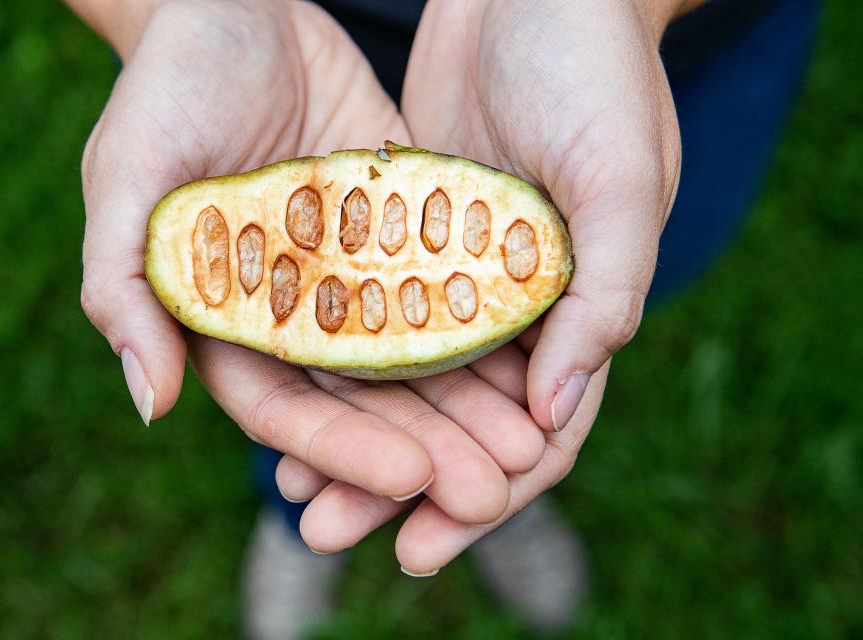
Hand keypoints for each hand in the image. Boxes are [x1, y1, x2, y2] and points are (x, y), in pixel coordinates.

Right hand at [75, 0, 549, 524]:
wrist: (236, 6)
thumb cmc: (168, 86)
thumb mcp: (129, 178)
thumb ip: (127, 288)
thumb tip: (151, 405)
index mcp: (227, 319)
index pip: (284, 407)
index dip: (343, 449)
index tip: (411, 477)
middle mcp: (293, 310)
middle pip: (362, 401)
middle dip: (424, 448)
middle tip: (491, 491)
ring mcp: (351, 273)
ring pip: (414, 357)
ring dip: (467, 407)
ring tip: (528, 448)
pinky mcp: (400, 229)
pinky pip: (446, 286)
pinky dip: (485, 327)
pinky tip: (536, 361)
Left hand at [275, 0, 682, 573]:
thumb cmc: (599, 74)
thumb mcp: (622, 181)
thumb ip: (604, 298)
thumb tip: (552, 419)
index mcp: (578, 311)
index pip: (537, 435)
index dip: (483, 496)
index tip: (424, 541)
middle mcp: (515, 304)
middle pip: (454, 421)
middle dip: (395, 482)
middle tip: (328, 531)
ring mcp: (454, 271)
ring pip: (401, 378)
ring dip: (353, 435)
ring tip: (291, 488)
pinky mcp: (402, 233)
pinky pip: (363, 311)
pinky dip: (332, 359)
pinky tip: (283, 394)